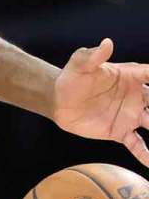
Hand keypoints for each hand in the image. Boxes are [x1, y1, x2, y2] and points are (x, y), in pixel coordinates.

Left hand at [53, 39, 148, 166]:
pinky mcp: (120, 131)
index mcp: (131, 77)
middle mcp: (137, 96)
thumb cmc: (72, 78)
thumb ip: (93, 56)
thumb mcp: (80, 65)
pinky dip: (147, 155)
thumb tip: (106, 43)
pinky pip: (138, 145)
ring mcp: (131, 115)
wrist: (59, 101)